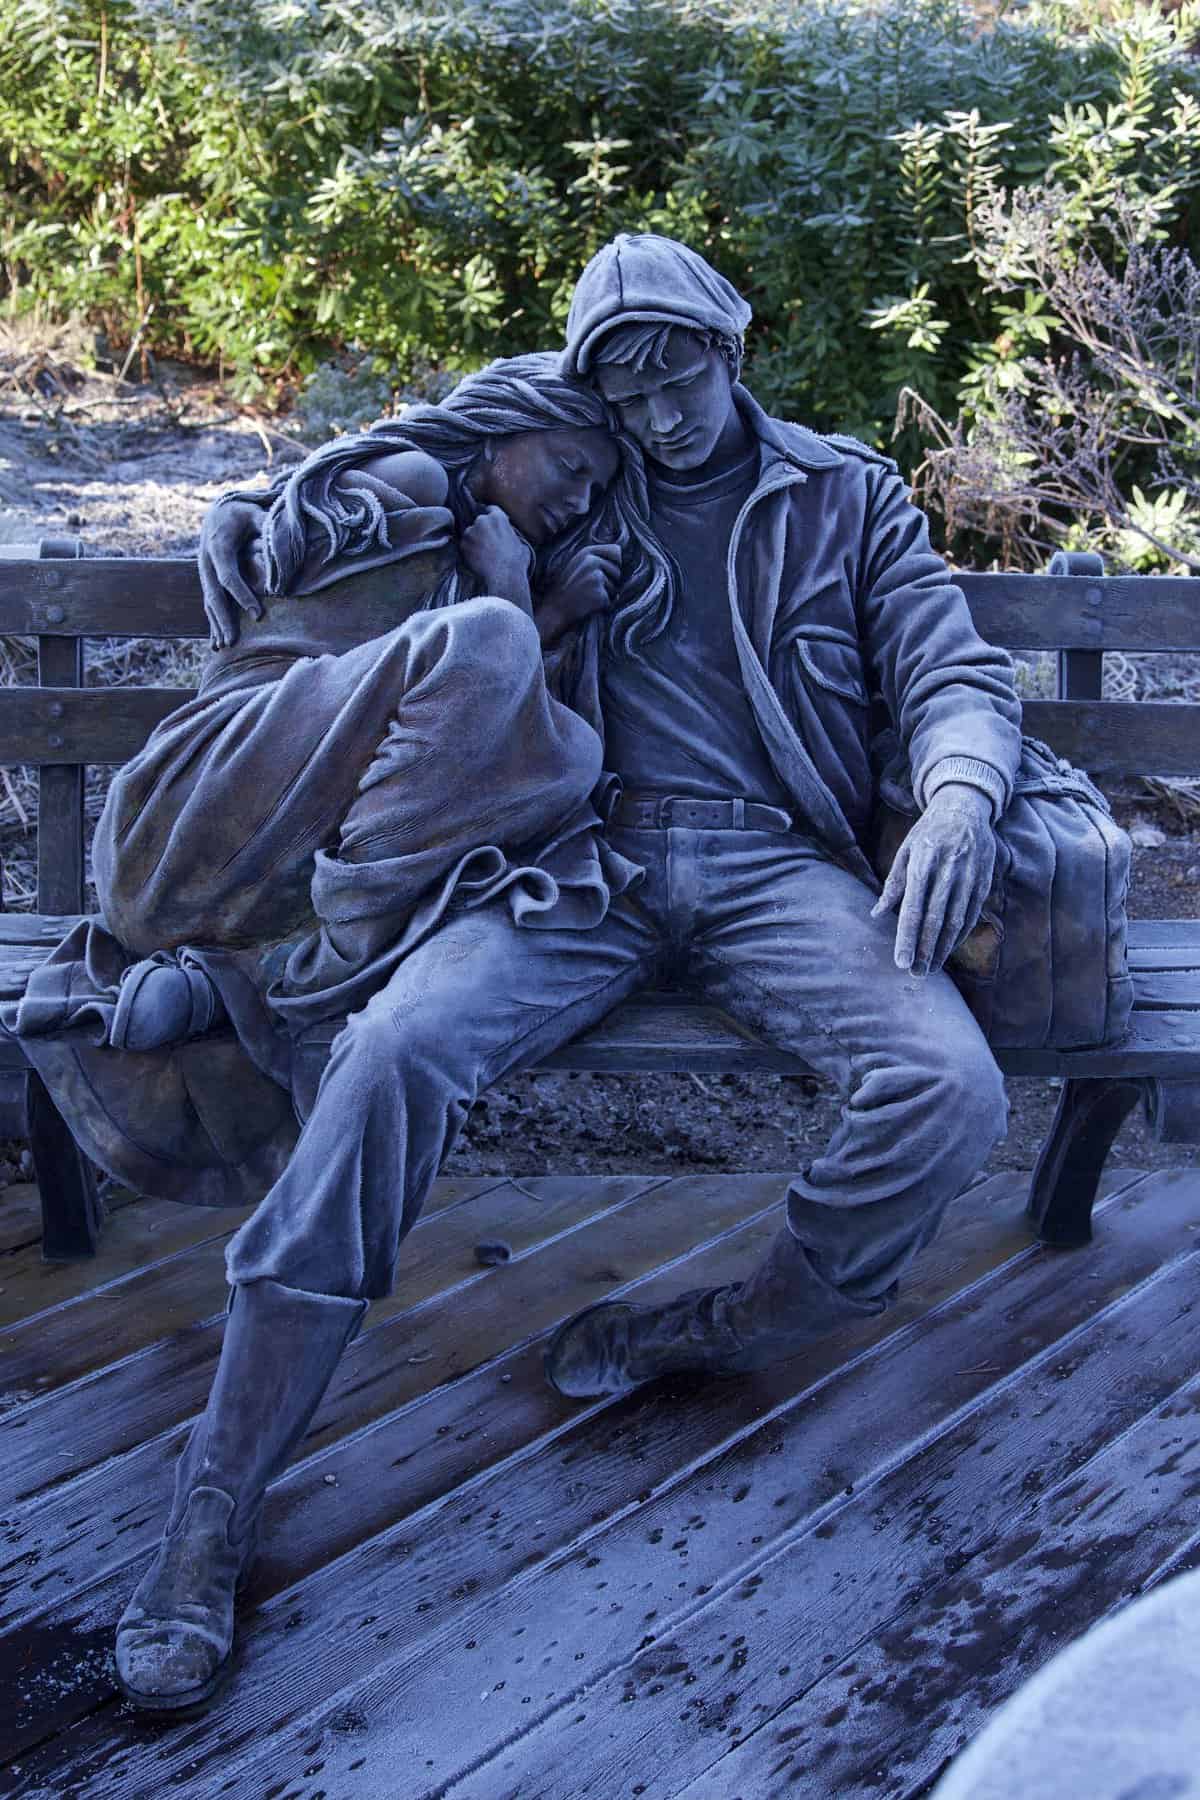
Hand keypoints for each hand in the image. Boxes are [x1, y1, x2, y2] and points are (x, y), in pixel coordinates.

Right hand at [198, 499, 266, 648]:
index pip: (228, 576)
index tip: (258, 614)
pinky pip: (209, 603)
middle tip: (233, 641)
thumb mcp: (254, 513)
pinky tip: (216, 642)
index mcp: (218, 545)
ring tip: (224, 646)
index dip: (242, 595)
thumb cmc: (242, 513)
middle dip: (223, 619)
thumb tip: (280, 539)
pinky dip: (213, 622)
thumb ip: (266, 525)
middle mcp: (206, 561)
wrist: (220, 511)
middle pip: (213, 594)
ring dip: (216, 625)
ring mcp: (204, 572)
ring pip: (209, 602)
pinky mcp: (208, 580)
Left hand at [459, 506, 532, 614]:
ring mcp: (470, 531)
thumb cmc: (516, 561)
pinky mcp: (463, 544)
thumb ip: (513, 536)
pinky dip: (468, 552)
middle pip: (479, 522)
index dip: (491, 517)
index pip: (491, 510)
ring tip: (482, 555)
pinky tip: (477, 560)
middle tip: (488, 544)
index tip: (491, 525)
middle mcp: (482, 520)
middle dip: (482, 530)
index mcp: (498, 517)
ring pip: (470, 534)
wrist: (504, 575)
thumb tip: (513, 539)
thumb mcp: (521, 544)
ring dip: (474, 541)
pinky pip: (464, 546)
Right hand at [536, 542, 621, 647]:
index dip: (614, 563)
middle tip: (589, 587)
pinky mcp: (600, 594)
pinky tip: (588, 604)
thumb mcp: (576, 564)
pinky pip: (611, 600)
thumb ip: (594, 556)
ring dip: (606, 593)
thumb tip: (620, 552)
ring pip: (615, 586)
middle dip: (610, 581)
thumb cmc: (566, 589)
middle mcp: (593, 561)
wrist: (554, 610)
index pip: (616, 551)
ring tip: (587, 595)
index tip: (601, 572)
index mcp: (586, 552)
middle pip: (618, 571)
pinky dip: (603, 605)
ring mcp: (597, 578)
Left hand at [871, 783, 995, 975]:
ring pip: (956, 921)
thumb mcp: (906, 849)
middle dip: (924, 950)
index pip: (913, 907)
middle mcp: (948, 870)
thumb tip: (877, 914)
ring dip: (942, 948)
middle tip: (915, 974)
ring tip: (930, 968)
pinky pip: (972, 914)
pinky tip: (948, 949)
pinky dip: (960, 935)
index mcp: (923, 861)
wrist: (966, 806)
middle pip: (935, 919)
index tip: (900, 961)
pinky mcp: (984, 880)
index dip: (907, 937)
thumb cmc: (928, 831)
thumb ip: (893, 883)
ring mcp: (970, 875)